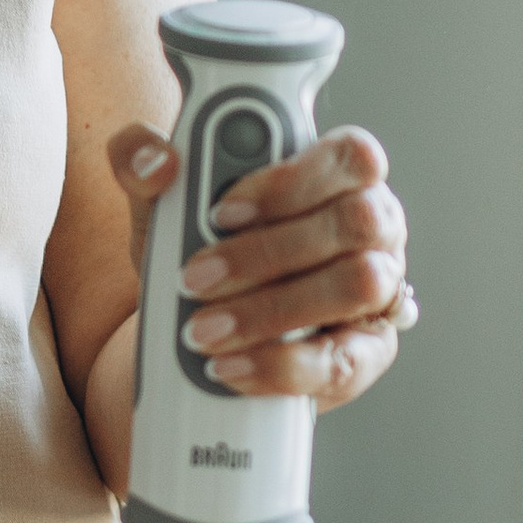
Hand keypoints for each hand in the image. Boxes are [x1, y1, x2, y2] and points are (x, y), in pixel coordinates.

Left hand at [112, 120, 408, 411]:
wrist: (190, 333)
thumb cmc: (195, 249)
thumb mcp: (158, 202)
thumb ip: (141, 158)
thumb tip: (155, 161)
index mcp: (336, 172)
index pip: (349, 154)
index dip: (291, 180)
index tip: (220, 212)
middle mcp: (373, 224)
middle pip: (358, 219)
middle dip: (267, 252)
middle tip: (194, 279)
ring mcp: (381, 290)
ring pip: (359, 285)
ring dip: (272, 309)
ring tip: (203, 330)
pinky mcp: (367, 354)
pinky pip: (344, 361)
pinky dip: (279, 367)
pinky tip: (229, 367)